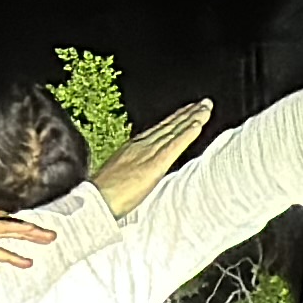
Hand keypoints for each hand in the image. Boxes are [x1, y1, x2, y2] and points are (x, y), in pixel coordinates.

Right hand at [95, 102, 213, 218]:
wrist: (96, 200)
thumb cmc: (104, 194)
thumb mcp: (120, 175)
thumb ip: (134, 168)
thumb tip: (143, 170)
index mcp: (133, 148)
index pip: (160, 129)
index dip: (176, 118)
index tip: (189, 109)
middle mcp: (142, 146)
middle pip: (170, 126)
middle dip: (188, 113)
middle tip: (205, 102)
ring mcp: (148, 153)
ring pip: (174, 132)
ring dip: (192, 119)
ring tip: (206, 108)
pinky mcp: (154, 165)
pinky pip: (174, 146)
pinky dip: (187, 134)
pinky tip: (198, 124)